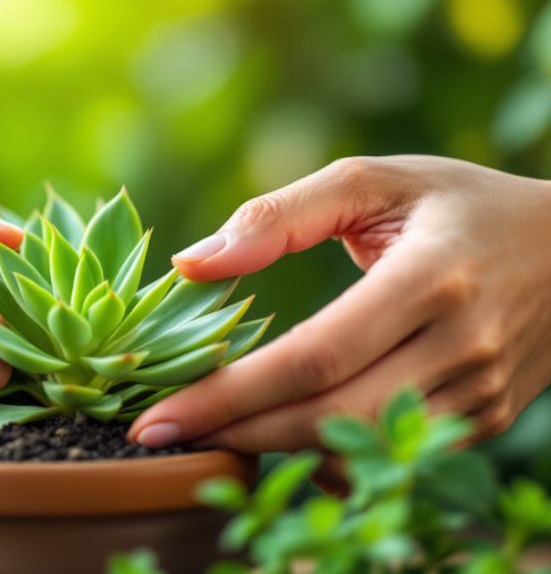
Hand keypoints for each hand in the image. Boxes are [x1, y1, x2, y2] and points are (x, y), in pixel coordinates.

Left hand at [129, 155, 550, 454]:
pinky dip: (326, 459)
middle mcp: (461, 346)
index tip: (156, 417)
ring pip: (358, 449)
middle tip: (159, 435)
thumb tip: (190, 262)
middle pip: (330, 417)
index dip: (229, 395)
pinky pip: (391, 458)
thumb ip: (278, 214)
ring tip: (203, 437)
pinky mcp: (484, 419)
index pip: (314, 356)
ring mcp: (479, 393)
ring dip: (272, 453)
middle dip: (236, 435)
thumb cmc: (459, 206)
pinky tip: (275, 441)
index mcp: (430, 278)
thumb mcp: (375, 182)